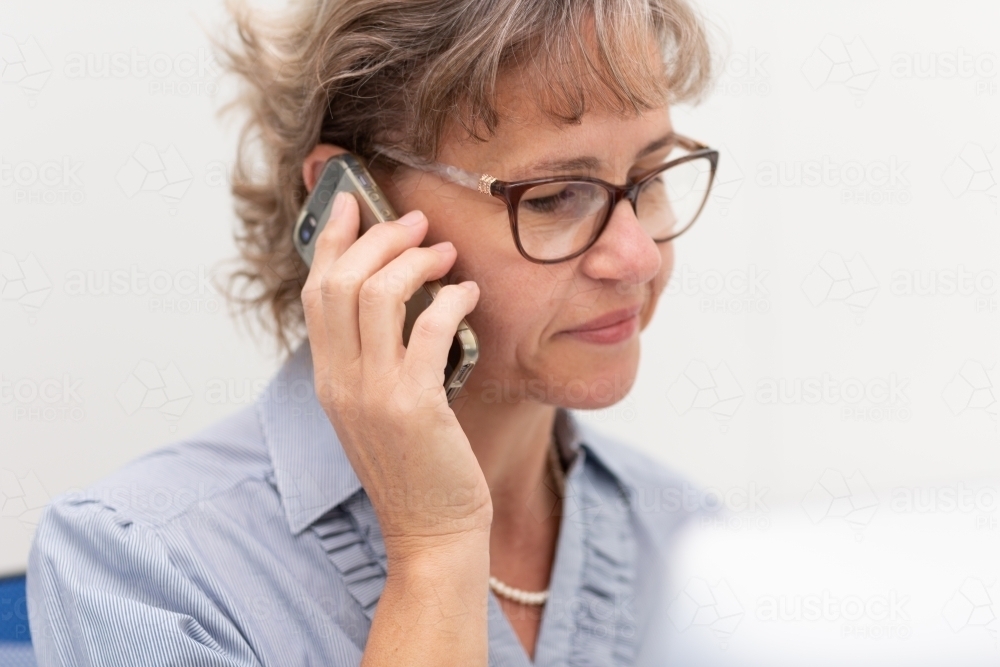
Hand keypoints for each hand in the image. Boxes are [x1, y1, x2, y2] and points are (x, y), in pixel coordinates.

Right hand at [301, 189, 491, 563]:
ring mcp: (373, 393)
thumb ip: (371, 360)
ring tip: (446, 253)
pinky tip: (469, 295)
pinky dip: (452, 299)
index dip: (331, 239)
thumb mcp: (375, 411)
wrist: (431, 533)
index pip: (315, 292)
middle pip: (339, 281)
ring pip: (376, 294)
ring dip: (416, 261)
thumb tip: (395, 298)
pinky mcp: (414, 405)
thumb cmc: (414, 469)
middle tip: (416, 222)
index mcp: (327, 379)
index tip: (352, 202)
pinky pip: (430, 327)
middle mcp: (340, 382)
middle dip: (378, 238)